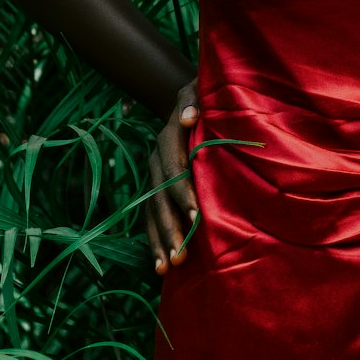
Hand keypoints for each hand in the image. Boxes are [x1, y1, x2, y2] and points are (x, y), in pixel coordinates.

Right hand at [145, 78, 199, 275]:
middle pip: (159, 198)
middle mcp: (156, 160)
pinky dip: (155, 242)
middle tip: (182, 254)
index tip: (196, 218)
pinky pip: (152, 218)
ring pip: (152, 212)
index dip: (183, 193)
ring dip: (159, 241)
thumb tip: (189, 117)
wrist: (191, 102)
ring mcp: (153, 176)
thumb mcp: (201, 90)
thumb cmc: (207, 96)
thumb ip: (195, 100)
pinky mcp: (157, 190)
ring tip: (166, 269)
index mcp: (168, 137)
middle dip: (170, 227)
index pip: (173, 169)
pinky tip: (161, 268)